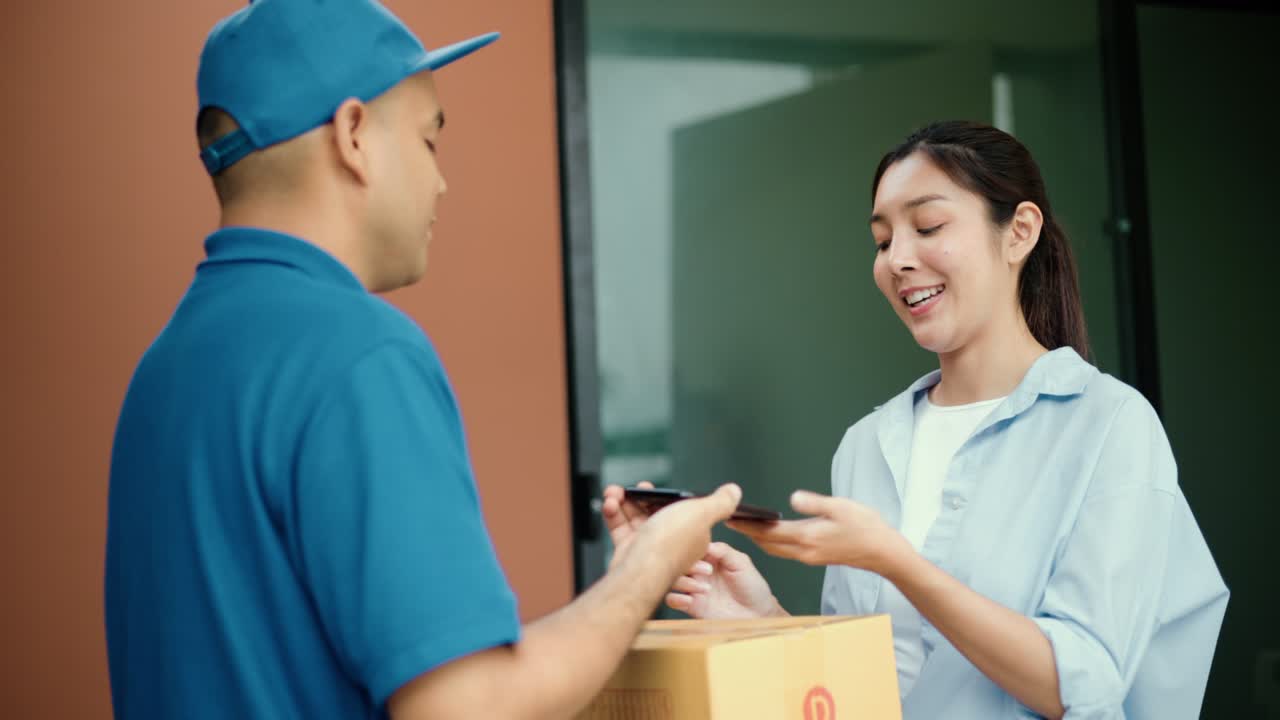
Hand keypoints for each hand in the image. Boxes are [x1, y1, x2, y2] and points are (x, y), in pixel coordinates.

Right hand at [608, 483, 743, 584]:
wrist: (638, 573)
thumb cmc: (669, 545)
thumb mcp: (701, 515)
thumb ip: (720, 503)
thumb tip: (734, 491)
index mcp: (690, 533)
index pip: (678, 508)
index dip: (662, 496)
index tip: (649, 487)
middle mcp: (670, 541)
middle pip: (652, 510)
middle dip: (638, 496)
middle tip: (629, 489)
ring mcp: (648, 547)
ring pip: (634, 517)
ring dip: (622, 502)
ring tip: (613, 493)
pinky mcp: (630, 552)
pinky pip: (621, 528)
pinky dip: (614, 515)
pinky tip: (610, 505)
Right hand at [666, 541, 782, 618]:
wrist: (758, 614)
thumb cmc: (752, 587)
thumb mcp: (742, 563)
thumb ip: (724, 551)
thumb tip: (705, 542)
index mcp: (709, 557)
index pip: (691, 548)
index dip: (693, 550)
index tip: (706, 557)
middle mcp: (699, 571)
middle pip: (679, 563)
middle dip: (689, 566)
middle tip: (707, 572)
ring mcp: (694, 588)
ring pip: (673, 580)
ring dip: (685, 582)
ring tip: (706, 589)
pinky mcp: (692, 605)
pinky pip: (672, 599)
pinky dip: (676, 598)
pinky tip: (690, 600)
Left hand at [728, 490, 910, 573]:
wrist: (883, 552)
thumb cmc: (865, 526)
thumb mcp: (841, 507)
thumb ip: (814, 503)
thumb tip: (792, 498)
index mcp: (807, 537)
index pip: (769, 533)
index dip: (748, 526)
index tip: (730, 519)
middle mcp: (804, 551)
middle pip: (767, 545)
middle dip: (748, 534)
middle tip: (730, 522)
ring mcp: (809, 557)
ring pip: (776, 550)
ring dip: (759, 540)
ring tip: (745, 527)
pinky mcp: (815, 558)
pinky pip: (786, 552)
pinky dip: (772, 543)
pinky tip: (770, 534)